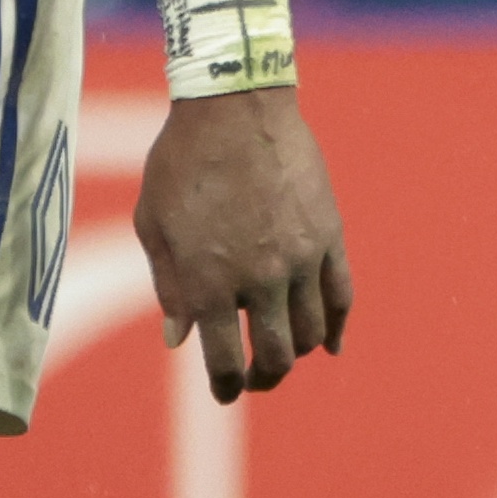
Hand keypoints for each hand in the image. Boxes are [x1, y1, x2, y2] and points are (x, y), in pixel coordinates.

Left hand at [136, 86, 350, 402]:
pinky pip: (342, 293)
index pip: (224, 360)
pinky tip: (330, 345)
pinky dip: (338, 326)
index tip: (224, 392)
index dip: (225, 386)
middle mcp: (260, 278)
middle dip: (264, 377)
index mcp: (210, 282)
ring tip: (284, 354)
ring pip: (310, 330)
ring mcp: (301, 258)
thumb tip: (178, 339)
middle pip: (275, 355)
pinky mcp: (329, 234)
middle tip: (256, 379)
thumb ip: (169, 286)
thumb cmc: (181, 161)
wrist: (236, 105)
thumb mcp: (154, 225)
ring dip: (297, 353)